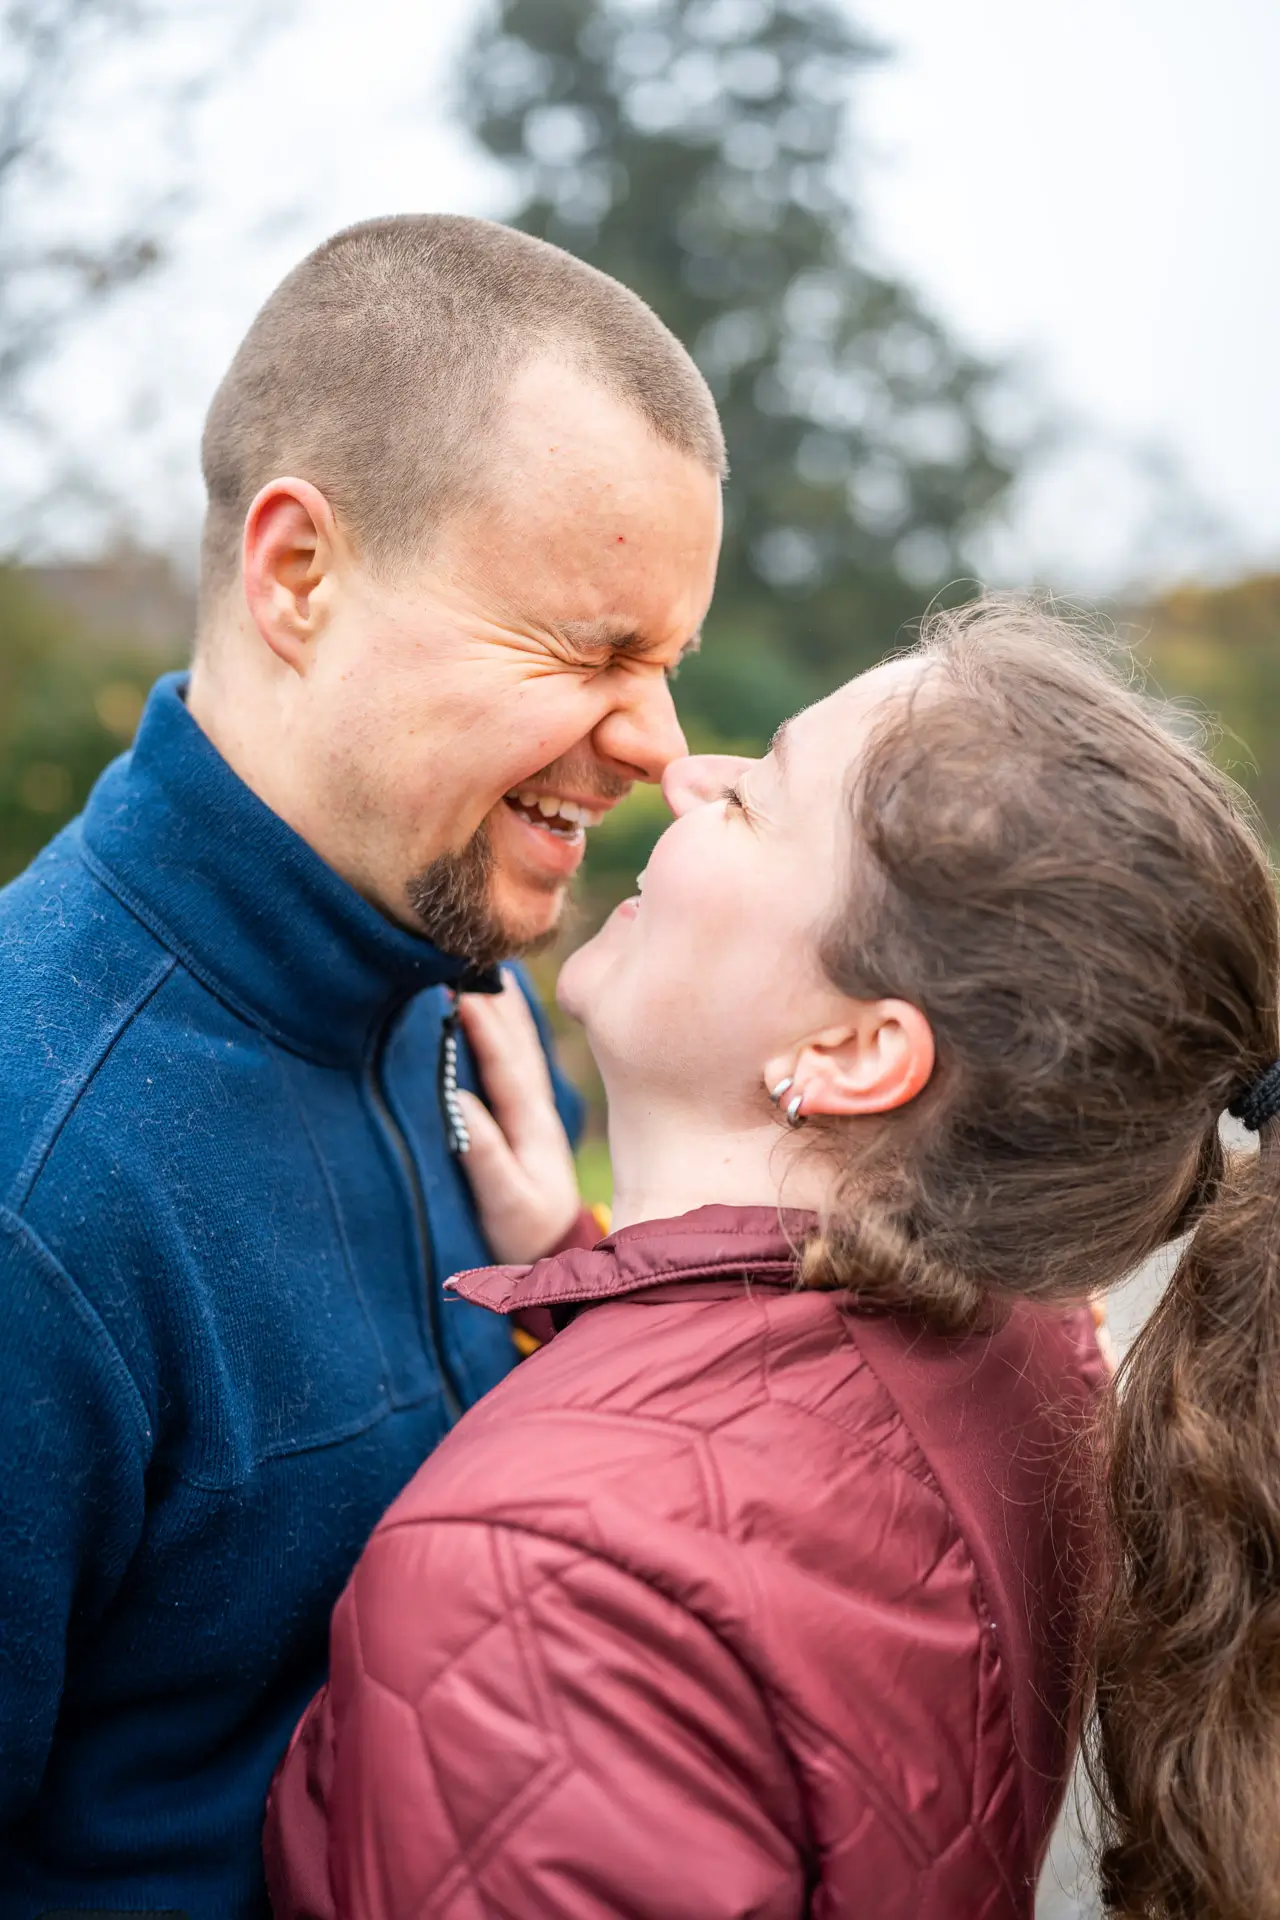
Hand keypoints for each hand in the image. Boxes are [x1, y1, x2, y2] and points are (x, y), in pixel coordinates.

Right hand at [453, 971, 582, 1264]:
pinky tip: (500, 995)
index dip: (484, 1023)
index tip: (458, 983)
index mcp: (531, 1123)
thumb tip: (458, 1102)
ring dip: (501, 1000)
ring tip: (483, 957)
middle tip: (466, 950)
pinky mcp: (528, 1111)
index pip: (506, 1062)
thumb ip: (486, 1155)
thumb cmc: (526, 1233)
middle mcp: (536, 1105)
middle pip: (515, 1039)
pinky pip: (517, 1052)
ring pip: (519, 1040)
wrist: (560, 1254)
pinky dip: (508, 1019)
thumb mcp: (507, 1203)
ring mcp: (535, 1105)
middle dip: (491, 995)